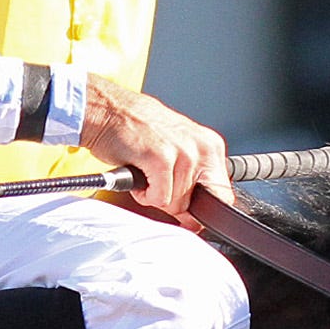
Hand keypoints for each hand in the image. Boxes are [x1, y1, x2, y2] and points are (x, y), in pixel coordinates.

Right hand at [78, 77, 229, 219]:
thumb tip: (195, 219)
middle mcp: (202, 148)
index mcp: (210, 146)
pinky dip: (144, 194)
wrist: (107, 109)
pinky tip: (139, 173)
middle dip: (173, 202)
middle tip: (156, 181)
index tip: (188, 217)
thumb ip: (191, 181)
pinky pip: (160, 198)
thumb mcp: (175, 149)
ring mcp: (183, 152)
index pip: (222, 195)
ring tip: (145, 171)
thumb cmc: (136, 129)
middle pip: (197, 204)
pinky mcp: (162, 158)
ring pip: (176, 203)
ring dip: (154, 194)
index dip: (201, 212)